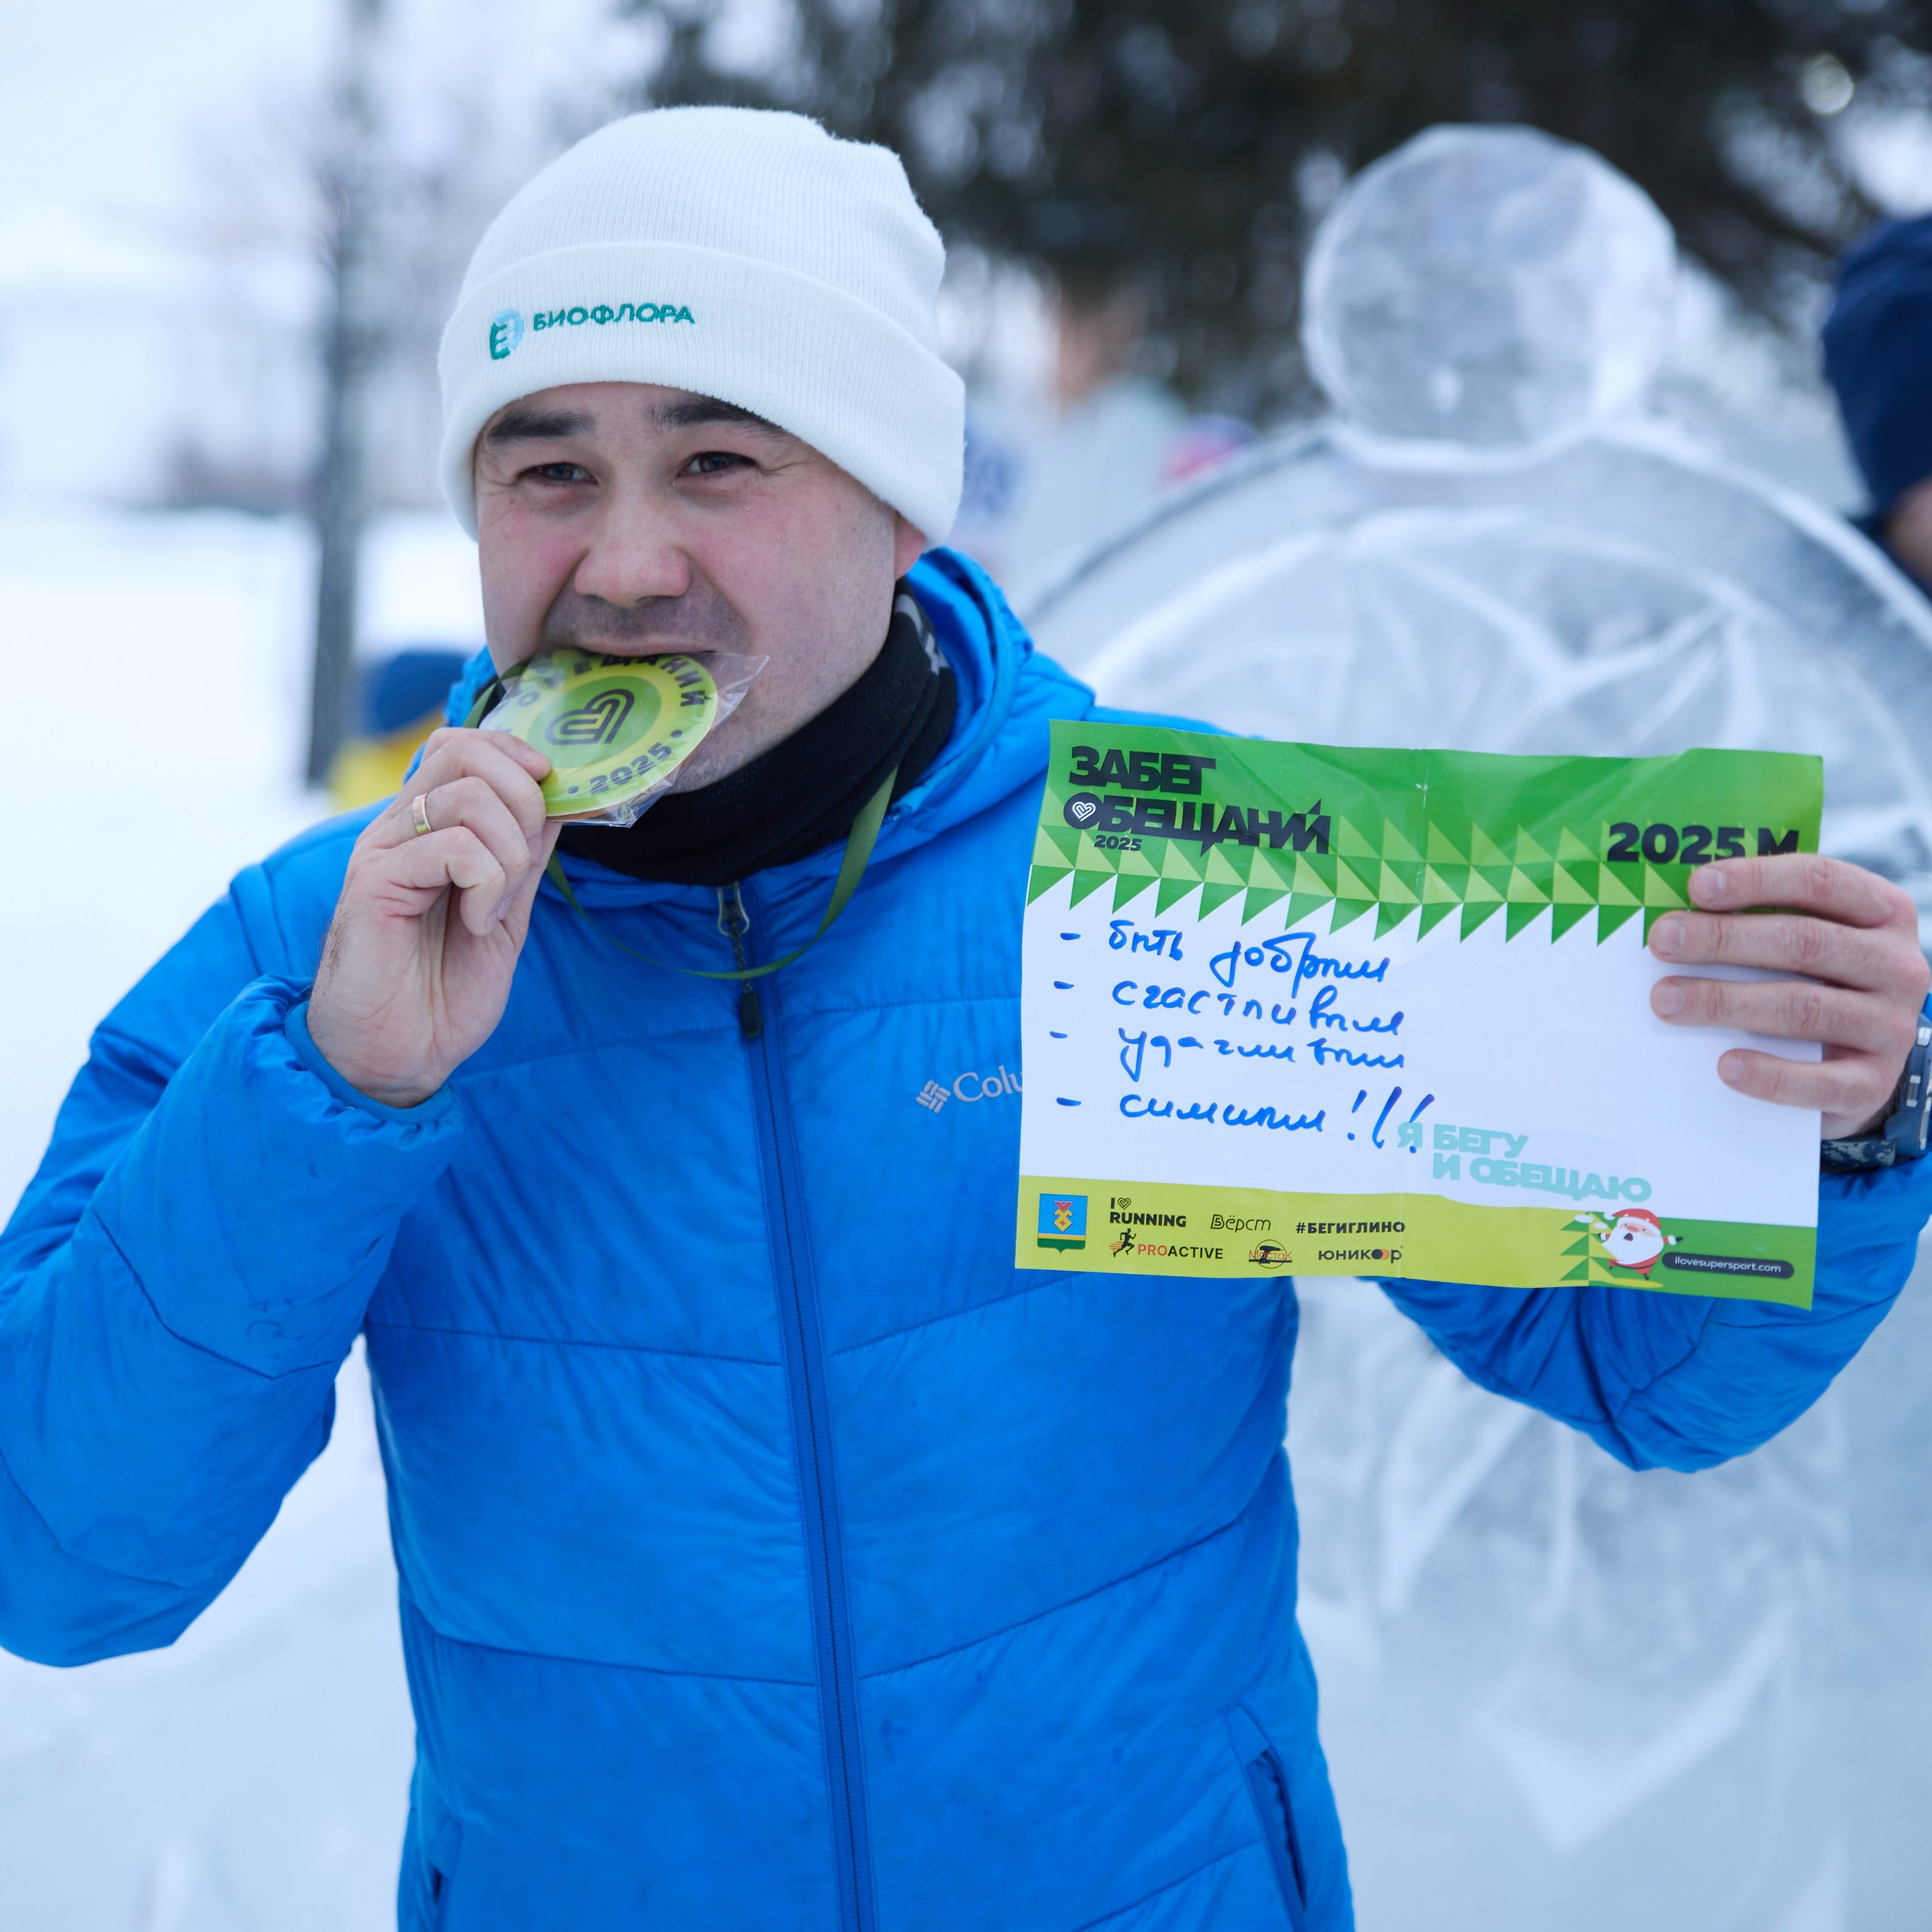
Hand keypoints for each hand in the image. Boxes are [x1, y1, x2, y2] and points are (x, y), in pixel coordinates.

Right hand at [307, 729, 559, 1107]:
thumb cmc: (444, 990)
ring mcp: (383, 851)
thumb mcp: (505, 912)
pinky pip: (453, 846)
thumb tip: (558, 801)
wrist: (398, 1054)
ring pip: (469, 799)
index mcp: (426, 828)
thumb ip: (525, 857)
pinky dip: (487, 884)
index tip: (550, 790)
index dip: (513, 752)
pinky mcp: (375, 882)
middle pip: (464, 753)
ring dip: (508, 857)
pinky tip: (477, 923)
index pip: (463, 746)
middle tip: (523, 865)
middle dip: (523, 800)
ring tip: (494, 910)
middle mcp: (399, 828)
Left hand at [1648, 854, 1929, 1138]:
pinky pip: (1819, 1082)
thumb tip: (1678, 914)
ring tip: (1666, 1001)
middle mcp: (1898, 966)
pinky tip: (1724, 1064)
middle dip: (1723, 939)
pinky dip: (1769, 1074)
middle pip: (1804, 942)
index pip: (1820, 881)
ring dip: (1725, 1002)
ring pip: (1803, 1008)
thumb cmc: (1815, 982)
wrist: (1859, 1062)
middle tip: (1662, 942)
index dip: (1756, 879)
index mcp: (1884, 912)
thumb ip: (1761, 918)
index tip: (1696, 886)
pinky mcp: (1873, 1083)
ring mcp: (1891, 1027)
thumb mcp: (1807, 939)